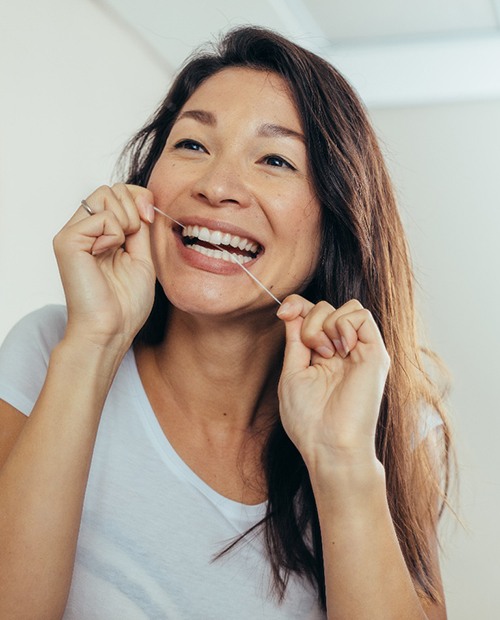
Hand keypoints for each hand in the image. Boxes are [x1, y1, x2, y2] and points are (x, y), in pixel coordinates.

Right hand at [53, 184, 155, 349]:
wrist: (112, 330)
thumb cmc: (126, 304)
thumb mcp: (142, 257)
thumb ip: (140, 227)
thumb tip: (143, 200)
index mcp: (100, 235)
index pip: (118, 193)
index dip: (139, 198)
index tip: (149, 218)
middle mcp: (83, 230)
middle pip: (111, 188)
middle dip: (133, 208)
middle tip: (133, 239)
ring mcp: (73, 234)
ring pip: (105, 194)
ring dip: (125, 220)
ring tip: (119, 249)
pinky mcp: (67, 241)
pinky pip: (101, 216)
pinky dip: (114, 234)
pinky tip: (106, 254)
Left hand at [277, 295, 389, 470]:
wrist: (330, 445)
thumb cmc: (308, 419)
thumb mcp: (292, 372)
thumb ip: (295, 339)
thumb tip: (292, 309)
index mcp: (322, 354)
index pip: (312, 313)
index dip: (297, 305)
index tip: (283, 313)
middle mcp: (342, 350)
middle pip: (326, 306)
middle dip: (309, 320)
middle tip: (312, 351)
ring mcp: (359, 350)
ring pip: (346, 306)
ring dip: (326, 323)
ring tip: (326, 353)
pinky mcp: (375, 353)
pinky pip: (361, 315)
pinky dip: (344, 324)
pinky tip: (341, 348)